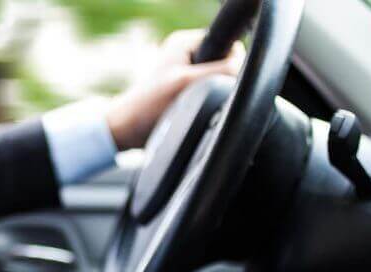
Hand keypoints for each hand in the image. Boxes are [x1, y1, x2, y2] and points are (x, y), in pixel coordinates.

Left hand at [107, 29, 245, 149]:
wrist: (126, 131)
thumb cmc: (148, 108)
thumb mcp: (188, 85)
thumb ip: (220, 72)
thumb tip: (244, 70)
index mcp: (185, 42)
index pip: (229, 46)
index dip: (231, 66)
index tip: (216, 85)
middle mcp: (186, 54)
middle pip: (226, 66)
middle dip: (220, 84)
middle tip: (199, 99)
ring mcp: (185, 72)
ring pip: (219, 83)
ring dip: (212, 96)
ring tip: (192, 107)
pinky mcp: (185, 90)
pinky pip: (209, 94)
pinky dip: (206, 104)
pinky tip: (192, 112)